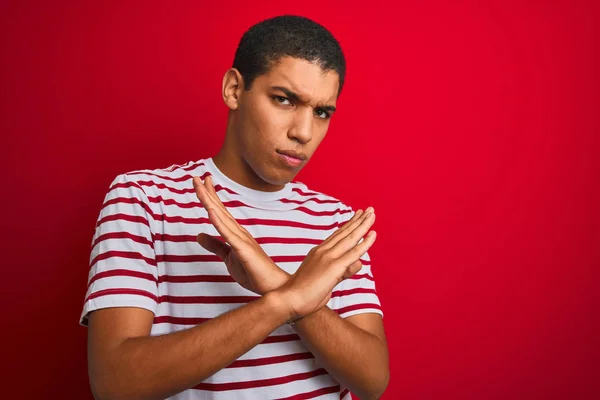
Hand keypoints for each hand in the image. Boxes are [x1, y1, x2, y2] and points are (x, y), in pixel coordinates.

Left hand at [193, 175, 287, 293]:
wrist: (273, 287)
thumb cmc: (254, 273)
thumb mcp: (229, 258)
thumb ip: (215, 246)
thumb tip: (199, 235)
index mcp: (235, 233)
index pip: (220, 211)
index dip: (210, 196)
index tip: (202, 181)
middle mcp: (239, 232)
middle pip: (219, 209)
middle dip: (207, 192)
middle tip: (196, 176)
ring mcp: (242, 239)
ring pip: (222, 217)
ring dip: (210, 200)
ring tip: (201, 185)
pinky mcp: (243, 250)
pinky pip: (228, 234)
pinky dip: (219, 221)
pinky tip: (211, 210)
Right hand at [275, 208, 376, 319]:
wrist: (289, 299)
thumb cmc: (304, 294)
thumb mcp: (325, 278)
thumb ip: (342, 270)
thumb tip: (357, 263)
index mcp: (318, 252)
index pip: (337, 235)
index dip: (349, 225)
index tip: (357, 215)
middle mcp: (323, 251)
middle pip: (345, 232)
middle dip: (358, 220)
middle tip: (369, 209)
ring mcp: (329, 258)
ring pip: (351, 238)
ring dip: (363, 224)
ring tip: (372, 213)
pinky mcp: (334, 267)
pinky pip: (354, 253)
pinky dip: (365, 243)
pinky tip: (373, 234)